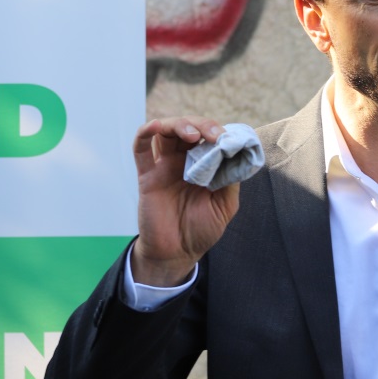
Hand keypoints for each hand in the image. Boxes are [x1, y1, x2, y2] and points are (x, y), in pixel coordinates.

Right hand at [130, 117, 240, 286]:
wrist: (176, 254)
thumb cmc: (201, 230)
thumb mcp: (225, 205)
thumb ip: (230, 179)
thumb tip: (237, 153)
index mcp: (203, 165)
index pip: (208, 136)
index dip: (217, 131)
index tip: (227, 138)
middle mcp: (183, 161)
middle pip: (188, 127)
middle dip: (202, 125)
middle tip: (213, 135)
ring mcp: (163, 166)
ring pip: (166, 131)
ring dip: (178, 124)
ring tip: (192, 134)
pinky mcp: (147, 175)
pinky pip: (140, 148)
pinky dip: (145, 131)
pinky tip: (156, 126)